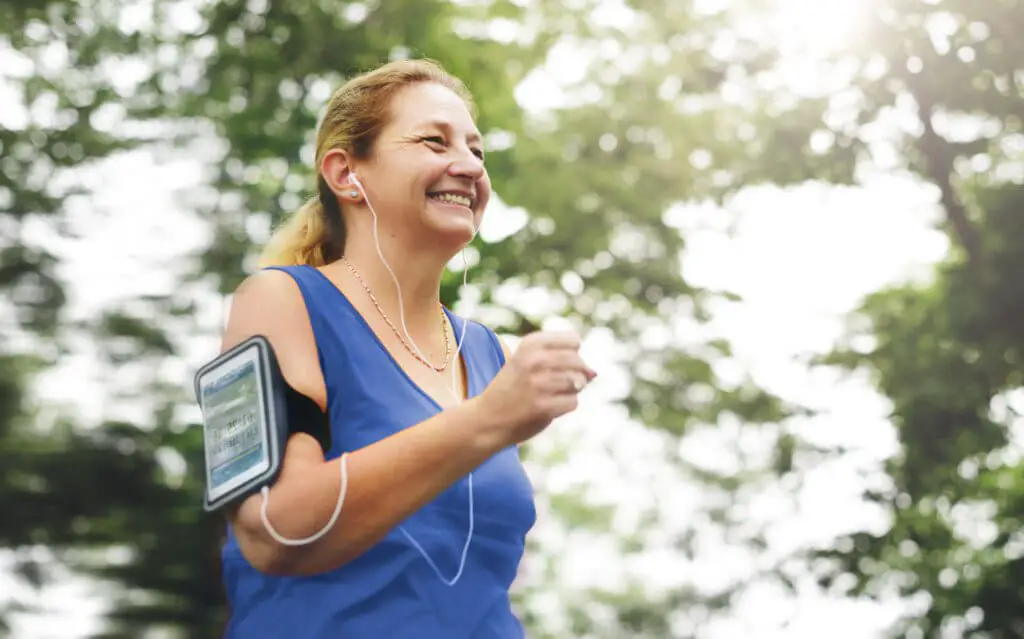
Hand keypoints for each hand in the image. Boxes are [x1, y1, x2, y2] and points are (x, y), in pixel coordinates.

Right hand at [477, 330, 595, 445]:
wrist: (488, 419)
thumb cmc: (514, 388)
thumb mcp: (529, 362)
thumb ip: (562, 360)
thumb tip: (595, 373)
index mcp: (531, 344)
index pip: (574, 340)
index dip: (572, 354)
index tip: (555, 364)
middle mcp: (535, 360)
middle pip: (579, 361)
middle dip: (576, 374)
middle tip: (555, 384)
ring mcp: (539, 384)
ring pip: (578, 382)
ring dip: (570, 391)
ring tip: (550, 395)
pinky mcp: (544, 407)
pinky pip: (573, 402)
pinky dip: (564, 406)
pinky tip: (547, 407)